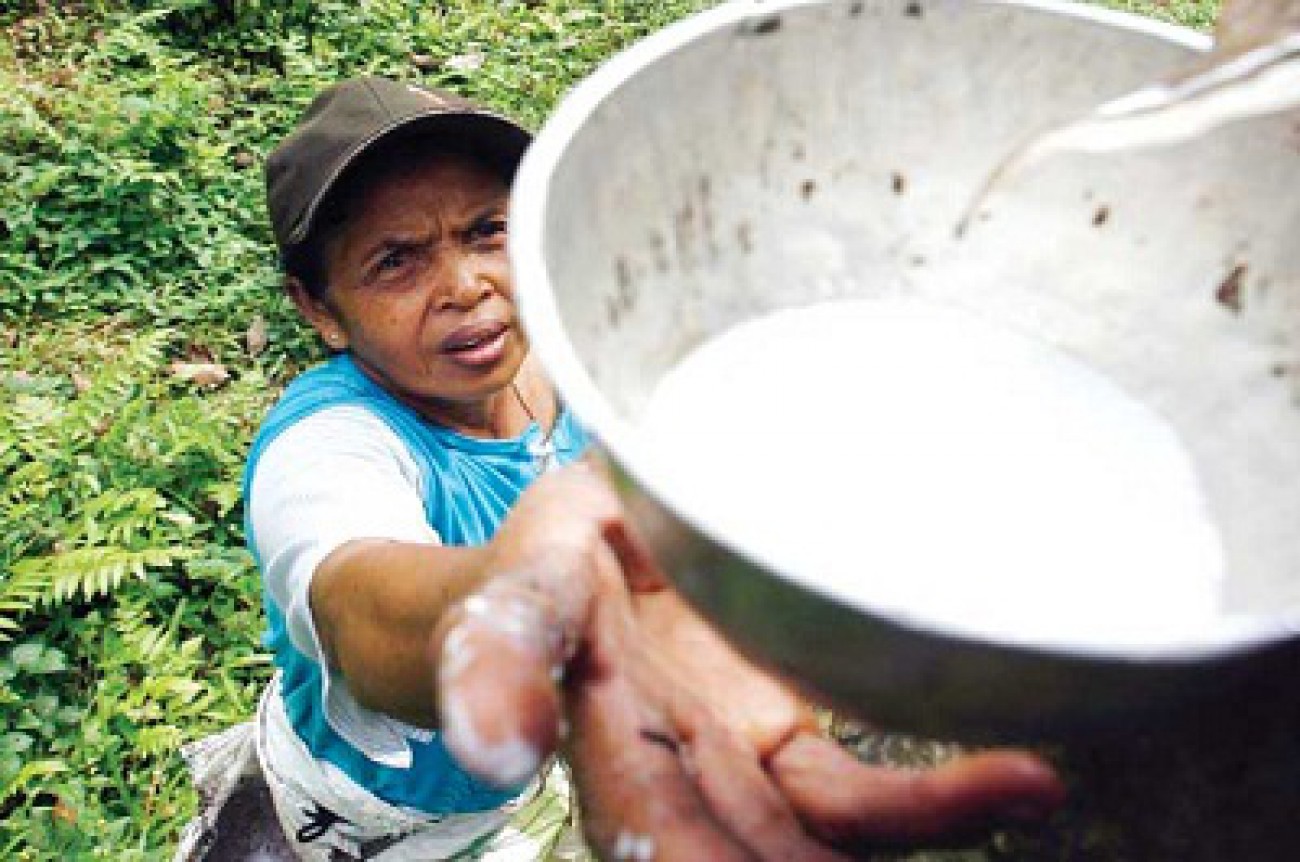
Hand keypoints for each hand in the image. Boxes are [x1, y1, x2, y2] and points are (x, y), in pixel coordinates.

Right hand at [431, 464, 1063, 857]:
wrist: (567, 557)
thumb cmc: (534, 578)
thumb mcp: (510, 603)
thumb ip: (497, 660)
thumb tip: (495, 752)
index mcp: (621, 764)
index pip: (677, 851)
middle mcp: (695, 782)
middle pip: (783, 858)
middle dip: (868, 840)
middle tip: (1006, 793)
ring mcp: (751, 758)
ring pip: (846, 827)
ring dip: (935, 819)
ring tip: (1031, 784)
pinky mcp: (791, 723)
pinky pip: (865, 778)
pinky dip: (938, 787)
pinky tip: (1017, 767)